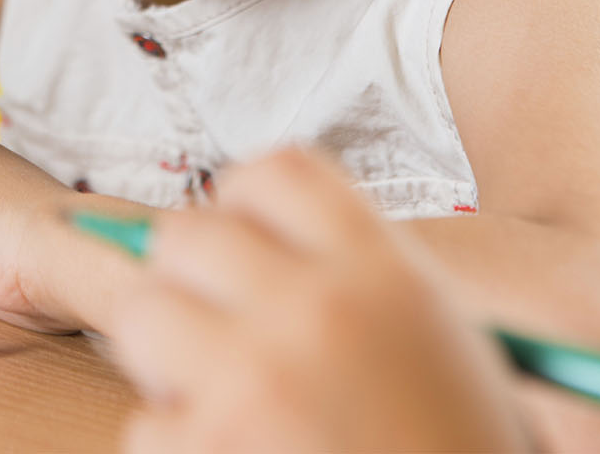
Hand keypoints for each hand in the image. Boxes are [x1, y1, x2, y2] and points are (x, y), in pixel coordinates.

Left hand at [103, 149, 527, 453]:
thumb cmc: (456, 446)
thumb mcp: (433, 341)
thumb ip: (344, 280)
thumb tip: (225, 248)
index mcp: (383, 272)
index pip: (274, 173)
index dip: (244, 205)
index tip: (241, 242)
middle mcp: (318, 308)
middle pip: (186, 234)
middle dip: (190, 282)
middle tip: (218, 333)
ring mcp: (257, 378)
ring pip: (142, 315)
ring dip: (166, 359)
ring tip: (220, 400)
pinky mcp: (212, 444)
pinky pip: (146, 422)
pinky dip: (178, 447)